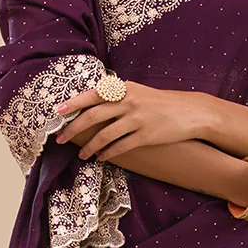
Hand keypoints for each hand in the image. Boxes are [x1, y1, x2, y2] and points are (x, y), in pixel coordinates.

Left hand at [55, 81, 212, 159]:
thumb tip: (91, 102)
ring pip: (104, 135)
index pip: (92, 95)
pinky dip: (108, 153)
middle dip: (73, 129)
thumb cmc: (160, 103)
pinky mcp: (146, 135)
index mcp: (124, 89)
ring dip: (89, 147)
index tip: (57, 112)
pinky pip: (121, 147)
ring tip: (82, 155)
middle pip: (93, 116)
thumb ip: (116, 95)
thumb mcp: (137, 91)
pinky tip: (101, 158)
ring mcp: (137, 119)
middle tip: (61, 139)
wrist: (190, 112)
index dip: (73, 104)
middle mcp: (128, 102)